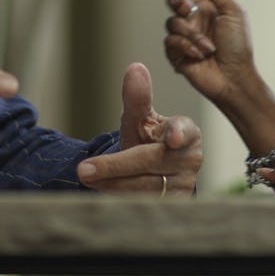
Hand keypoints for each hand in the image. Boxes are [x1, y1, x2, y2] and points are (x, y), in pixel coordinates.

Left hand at [76, 63, 202, 195]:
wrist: (152, 173)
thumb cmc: (148, 139)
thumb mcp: (139, 119)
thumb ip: (137, 97)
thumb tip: (135, 68)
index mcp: (188, 131)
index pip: (182, 131)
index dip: (178, 133)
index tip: (173, 138)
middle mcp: (191, 160)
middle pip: (150, 162)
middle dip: (115, 166)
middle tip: (83, 169)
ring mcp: (185, 186)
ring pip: (144, 187)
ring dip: (112, 185)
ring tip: (87, 178)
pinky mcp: (174, 207)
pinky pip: (143, 205)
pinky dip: (120, 200)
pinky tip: (100, 194)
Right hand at [159, 0, 256, 106]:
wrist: (234, 77)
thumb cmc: (238, 47)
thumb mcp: (233, 13)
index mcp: (207, 10)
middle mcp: (193, 21)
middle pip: (173, 2)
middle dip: (177, 2)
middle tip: (187, 9)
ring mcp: (184, 38)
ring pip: (172, 22)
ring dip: (191, 34)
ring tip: (208, 48)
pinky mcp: (176, 54)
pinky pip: (170, 41)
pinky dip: (185, 46)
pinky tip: (198, 55)